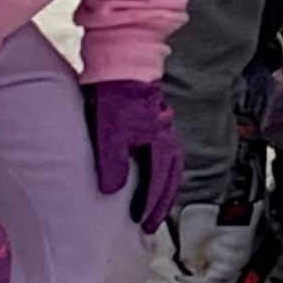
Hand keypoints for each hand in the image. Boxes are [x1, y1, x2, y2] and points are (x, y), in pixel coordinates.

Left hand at [85, 77, 180, 230]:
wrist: (121, 59)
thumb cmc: (116, 94)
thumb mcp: (110, 133)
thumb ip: (113, 163)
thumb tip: (113, 190)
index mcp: (158, 142)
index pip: (158, 181)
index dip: (151, 204)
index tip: (143, 223)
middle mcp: (165, 136)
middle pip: (171, 176)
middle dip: (163, 201)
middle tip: (154, 221)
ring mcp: (161, 125)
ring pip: (171, 162)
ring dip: (165, 184)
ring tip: (157, 200)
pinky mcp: (152, 117)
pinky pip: (164, 150)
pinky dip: (161, 165)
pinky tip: (150, 167)